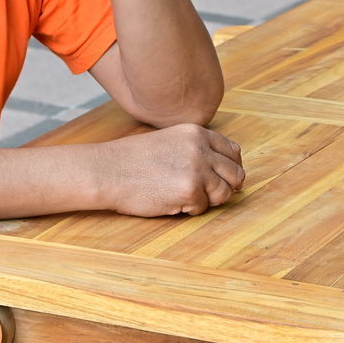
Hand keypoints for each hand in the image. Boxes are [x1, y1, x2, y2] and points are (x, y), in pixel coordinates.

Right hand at [95, 124, 244, 216]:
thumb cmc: (132, 160)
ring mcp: (197, 168)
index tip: (219, 179)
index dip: (229, 169)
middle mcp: (200, 147)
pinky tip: (169, 200)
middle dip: (225, 187)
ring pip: (225, 193)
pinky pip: (203, 208)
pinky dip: (189, 209)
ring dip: (208, 199)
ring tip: (183, 196)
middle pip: (236, 173)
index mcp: (196, 132)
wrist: (107, 170)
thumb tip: (226, 171)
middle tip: (205, 194)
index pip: (233, 152)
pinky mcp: (190, 189)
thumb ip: (196, 150)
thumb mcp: (169, 141)